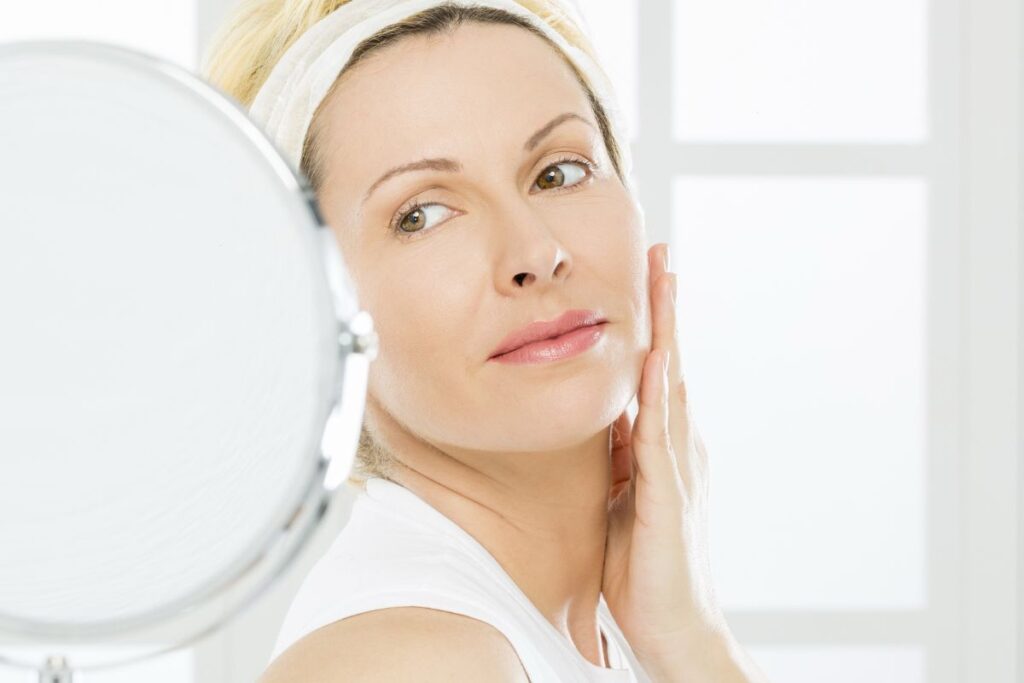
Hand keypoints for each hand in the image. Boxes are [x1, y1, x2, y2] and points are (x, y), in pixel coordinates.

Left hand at [601, 242, 729, 668]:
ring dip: (668, 332)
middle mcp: (679, 447)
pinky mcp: (670, 496)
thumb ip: (620, 455)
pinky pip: (660, 437)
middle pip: (672, 364)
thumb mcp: (623, 496)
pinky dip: (659, 395)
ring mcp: (679, 468)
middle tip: (662, 254)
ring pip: (672, 385)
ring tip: (664, 281)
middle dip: (666, 309)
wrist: (674, 626)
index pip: (659, 373)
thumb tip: (605, 417)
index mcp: (664, 447)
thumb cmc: (644, 566)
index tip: (647, 277)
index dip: (654, 324)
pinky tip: (657, 360)